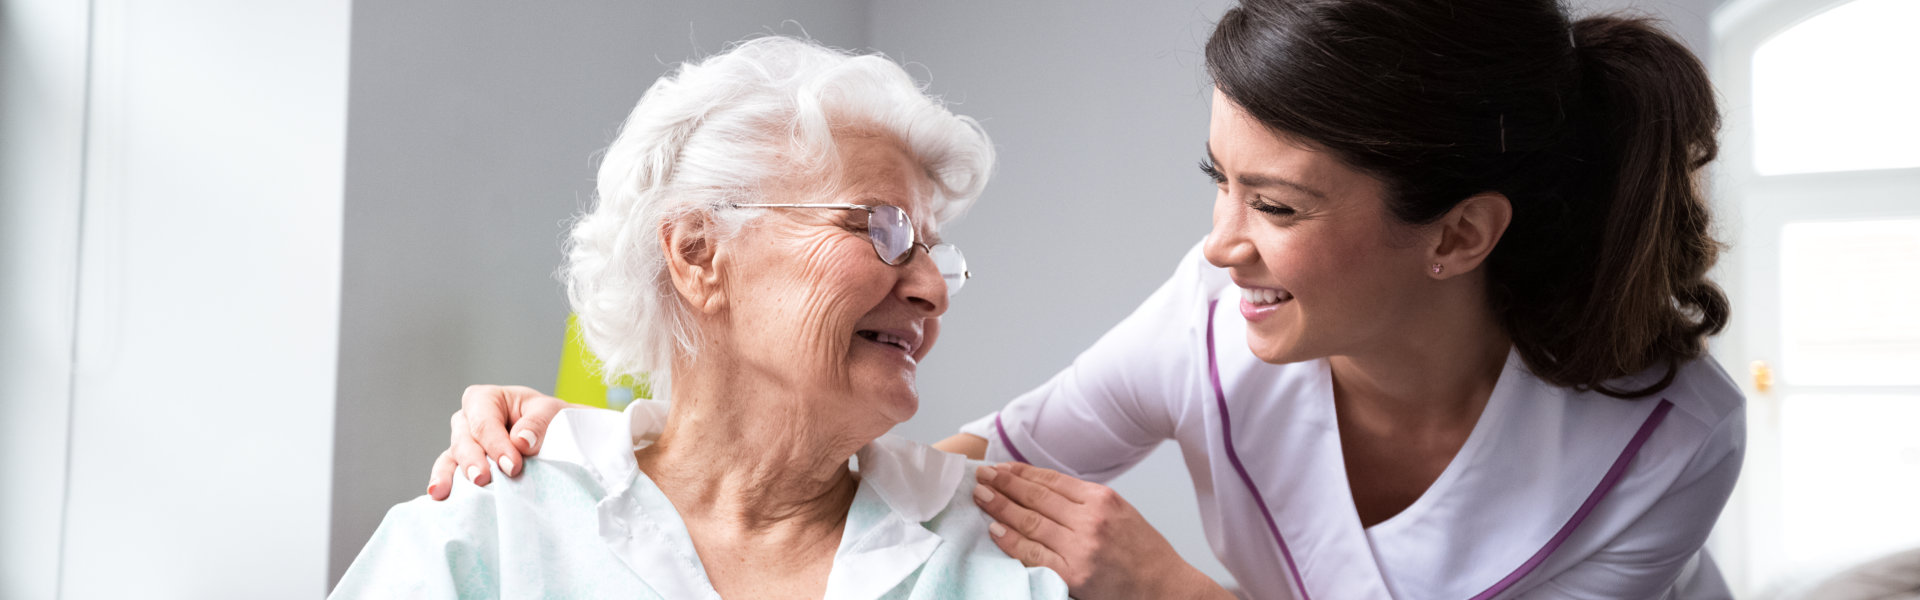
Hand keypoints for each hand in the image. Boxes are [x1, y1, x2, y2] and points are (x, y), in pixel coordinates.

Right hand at [426, 385, 569, 499]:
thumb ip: (537, 424)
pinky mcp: (462, 464)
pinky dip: (444, 483)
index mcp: (486, 399)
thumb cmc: (547, 418)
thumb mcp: (550, 411)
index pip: (485, 421)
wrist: (552, 435)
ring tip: (445, 492)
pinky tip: (440, 497)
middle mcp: (468, 419)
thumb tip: (520, 441)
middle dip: (472, 460)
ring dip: (450, 475)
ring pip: (452, 456)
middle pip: (464, 439)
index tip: (513, 466)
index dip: (496, 444)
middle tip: (482, 479)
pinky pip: (447, 472)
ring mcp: (462, 442)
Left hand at [972, 462, 1230, 599]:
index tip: (1000, 467)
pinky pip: (1034, 555)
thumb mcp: (1120, 514)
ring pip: (1031, 522)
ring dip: (1001, 507)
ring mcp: (1081, 548)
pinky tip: (995, 530)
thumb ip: (1085, 502)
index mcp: (1103, 499)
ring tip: (981, 496)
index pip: (1052, 480)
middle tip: (981, 476)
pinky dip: (1012, 542)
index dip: (1022, 472)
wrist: (1166, 588)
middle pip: (1037, 497)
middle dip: (1004, 484)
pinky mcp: (1074, 575)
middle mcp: (1091, 520)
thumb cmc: (1144, 554)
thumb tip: (1042, 490)